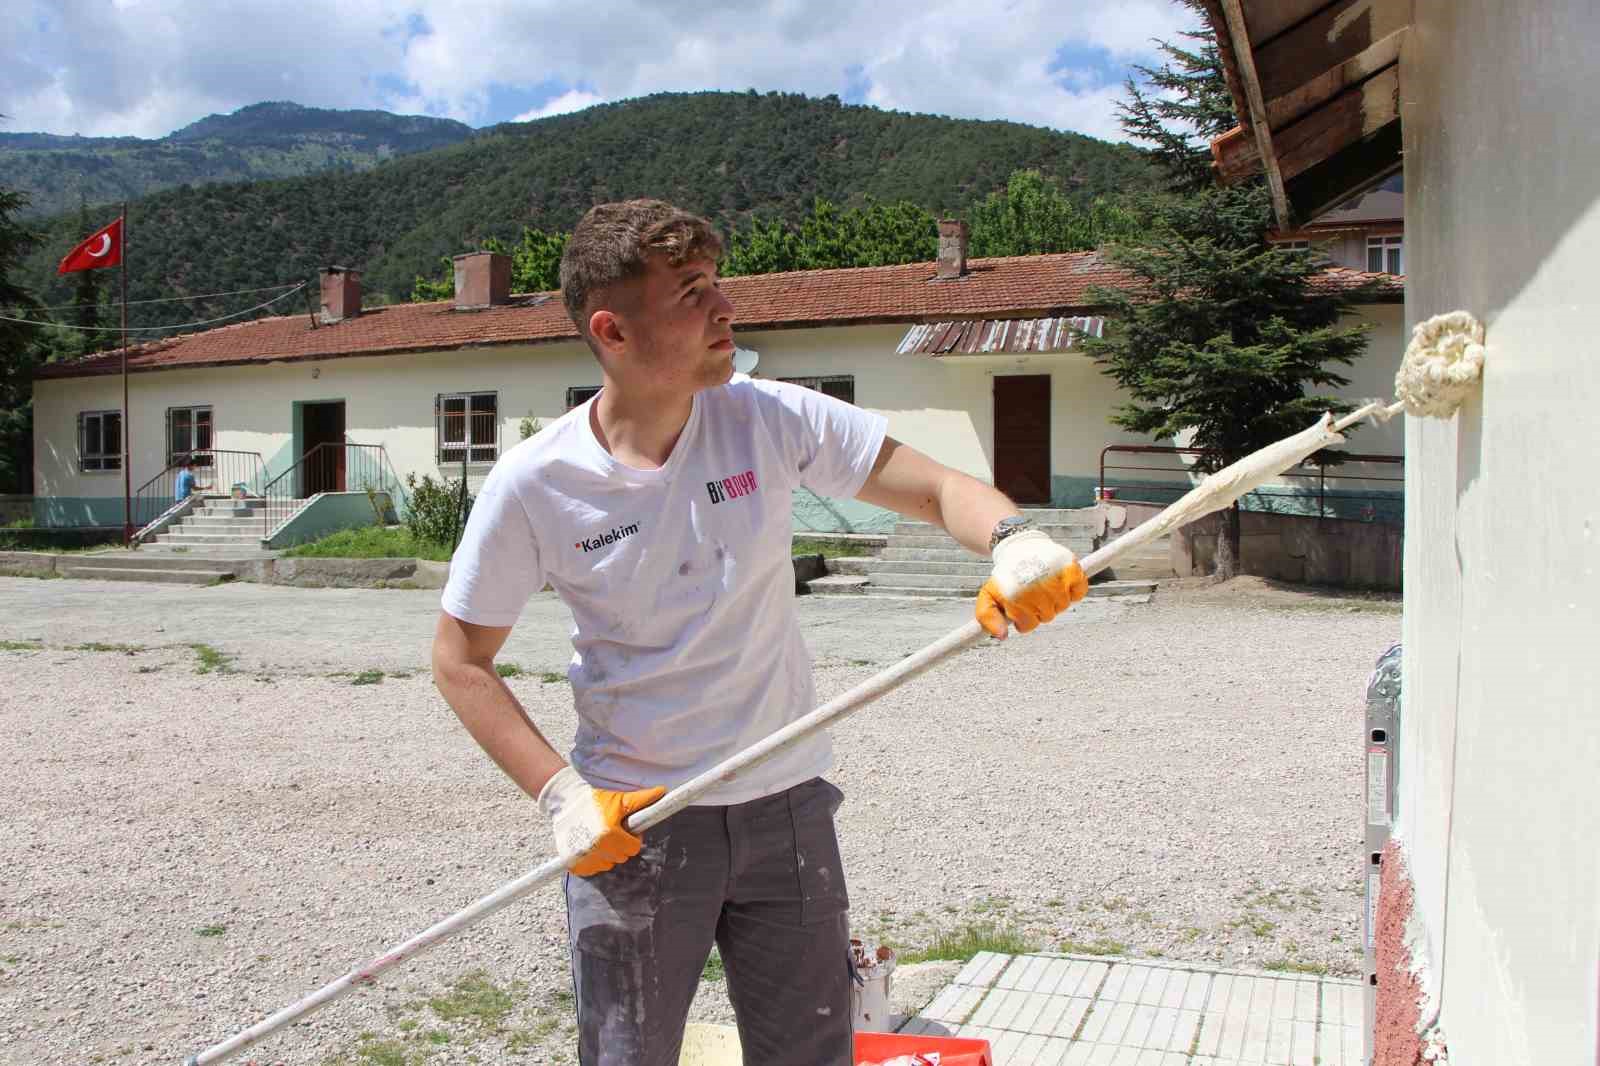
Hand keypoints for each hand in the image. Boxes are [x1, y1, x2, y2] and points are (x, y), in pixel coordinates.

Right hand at [537, 766, 666, 875]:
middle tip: (612, 831)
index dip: (632, 837)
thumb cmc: (594, 801)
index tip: (624, 828)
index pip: (633, 847)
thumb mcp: (619, 800)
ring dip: (607, 854)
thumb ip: (641, 800)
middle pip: (622, 857)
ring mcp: (584, 858)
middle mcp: (596, 848)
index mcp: (609, 833)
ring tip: (600, 838)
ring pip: (608, 865)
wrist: (565, 802)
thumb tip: (662, 792)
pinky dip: (593, 861)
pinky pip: (593, 870)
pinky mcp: (573, 864)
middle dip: (620, 845)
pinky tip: (590, 846)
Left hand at [975, 529, 1087, 638]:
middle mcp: (1036, 588)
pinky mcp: (1071, 569)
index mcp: (1016, 596)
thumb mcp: (988, 595)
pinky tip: (1061, 584)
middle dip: (1038, 609)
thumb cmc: (1006, 573)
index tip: (1020, 608)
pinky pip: (1079, 592)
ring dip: (1054, 600)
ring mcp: (1056, 579)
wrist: (1018, 546)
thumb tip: (1002, 636)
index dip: (1023, 620)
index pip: (1028, 626)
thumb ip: (988, 618)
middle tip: (1031, 594)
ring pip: (1062, 606)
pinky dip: (1073, 591)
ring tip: (1043, 586)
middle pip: (1047, 617)